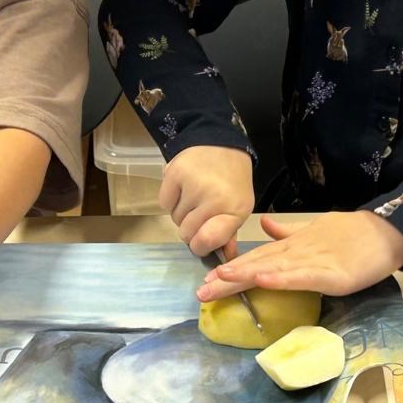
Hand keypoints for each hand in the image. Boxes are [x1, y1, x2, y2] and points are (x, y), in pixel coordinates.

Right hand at [160, 144, 254, 259]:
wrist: (222, 144)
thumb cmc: (232, 182)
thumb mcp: (239, 208)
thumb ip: (228, 234)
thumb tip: (223, 258)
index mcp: (235, 210)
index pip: (206, 241)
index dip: (200, 246)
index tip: (200, 242)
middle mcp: (214, 197)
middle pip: (186, 233)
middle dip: (190, 228)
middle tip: (200, 212)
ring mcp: (193, 184)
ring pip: (174, 219)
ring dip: (181, 213)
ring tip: (194, 196)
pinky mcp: (174, 172)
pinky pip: (164, 203)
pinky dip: (170, 200)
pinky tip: (182, 188)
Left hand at [195, 211, 402, 299]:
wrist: (386, 230)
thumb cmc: (353, 234)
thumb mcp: (315, 232)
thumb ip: (289, 233)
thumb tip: (265, 227)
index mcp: (293, 247)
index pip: (256, 258)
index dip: (232, 269)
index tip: (207, 280)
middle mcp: (297, 253)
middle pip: (258, 265)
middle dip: (229, 279)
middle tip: (202, 292)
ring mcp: (313, 262)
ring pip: (274, 269)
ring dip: (246, 275)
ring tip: (221, 280)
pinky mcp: (331, 274)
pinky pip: (302, 276)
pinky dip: (281, 278)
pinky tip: (262, 279)